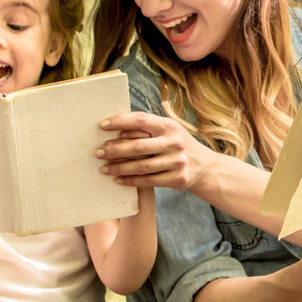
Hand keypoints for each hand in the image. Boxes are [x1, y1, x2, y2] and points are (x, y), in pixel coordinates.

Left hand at [96, 112, 213, 190]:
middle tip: (97, 153)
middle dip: (115, 150)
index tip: (102, 125)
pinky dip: (130, 181)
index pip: (141, 120)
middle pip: (138, 146)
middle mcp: (174, 142)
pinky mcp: (177, 178)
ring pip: (141, 166)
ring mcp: (177, 161)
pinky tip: (117, 179)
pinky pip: (148, 181)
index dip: (120, 121)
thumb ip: (147, 127)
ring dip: (119, 167)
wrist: (204, 166)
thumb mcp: (168, 130)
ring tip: (103, 168)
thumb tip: (116, 127)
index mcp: (169, 126)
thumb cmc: (176, 144)